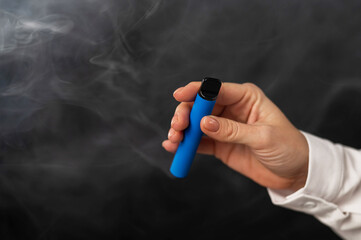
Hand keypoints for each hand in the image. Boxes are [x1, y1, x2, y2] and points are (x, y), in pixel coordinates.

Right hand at [162, 82, 308, 190]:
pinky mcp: (219, 144)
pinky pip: (198, 142)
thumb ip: (232, 130)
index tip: (179, 95)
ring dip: (182, 130)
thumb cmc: (287, 148)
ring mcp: (223, 127)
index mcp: (245, 98)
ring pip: (195, 124)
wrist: (294, 173)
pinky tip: (174, 148)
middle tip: (178, 127)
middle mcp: (231, 109)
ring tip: (174, 140)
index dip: (195, 90)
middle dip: (185, 114)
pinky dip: (185, 145)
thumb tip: (204, 123)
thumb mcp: (262, 137)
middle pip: (200, 106)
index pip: (216, 89)